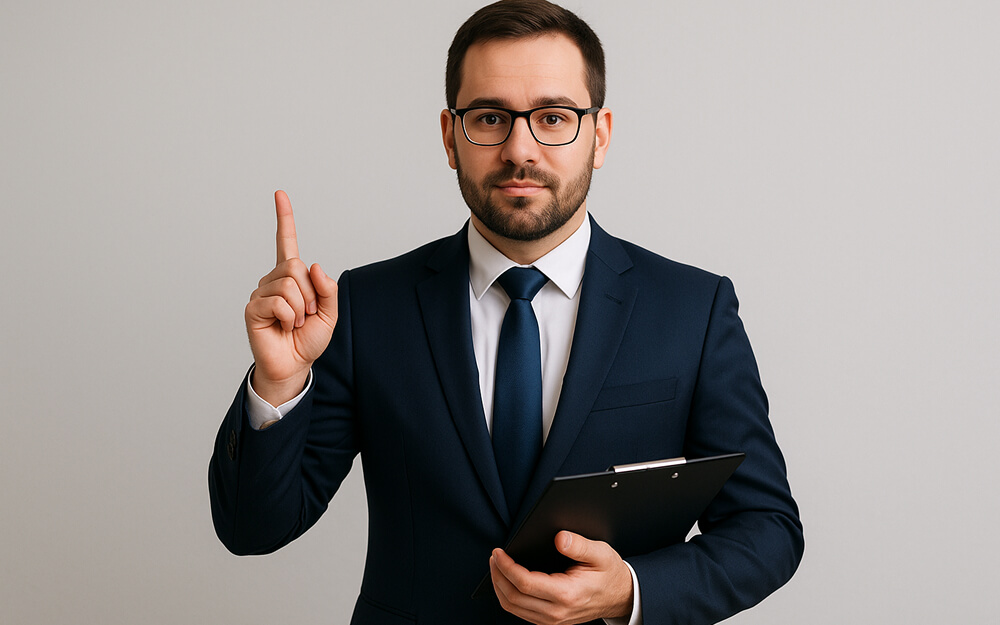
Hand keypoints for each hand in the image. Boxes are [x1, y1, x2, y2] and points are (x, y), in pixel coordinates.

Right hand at [245, 190, 337, 405]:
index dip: (285, 218)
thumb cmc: (308, 338)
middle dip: (311, 293)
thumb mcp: (329, 313)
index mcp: (292, 277)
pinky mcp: (253, 308)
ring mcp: (261, 292)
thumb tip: (314, 265)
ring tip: (295, 323)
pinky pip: (280, 303)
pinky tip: (283, 327)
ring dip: (301, 308)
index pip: (287, 243)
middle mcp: (273, 280)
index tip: (280, 194)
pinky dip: (290, 317)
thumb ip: (327, 288)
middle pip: (297, 266)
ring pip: (290, 284)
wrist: (294, 365)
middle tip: (307, 314)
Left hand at [490, 531, 633, 624]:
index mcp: (567, 594)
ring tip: (496, 566)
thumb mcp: (600, 553)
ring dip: (500, 586)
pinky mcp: (549, 620)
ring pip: (513, 608)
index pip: (525, 583)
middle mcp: (556, 611)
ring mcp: (552, 619)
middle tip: (494, 556)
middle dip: (498, 575)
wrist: (621, 596)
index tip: (498, 552)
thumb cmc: (610, 573)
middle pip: (513, 598)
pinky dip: (509, 596)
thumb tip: (559, 538)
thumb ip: (579, 545)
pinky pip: (521, 612)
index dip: (506, 567)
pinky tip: (507, 580)